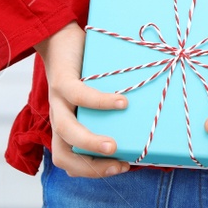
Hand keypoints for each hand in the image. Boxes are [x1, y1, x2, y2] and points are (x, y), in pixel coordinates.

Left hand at [35, 22, 130, 178]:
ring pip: (65, 130)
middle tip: (120, 165)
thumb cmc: (88, 68)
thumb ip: (112, 112)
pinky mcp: (62, 80)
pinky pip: (78, 96)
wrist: (60, 36)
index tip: (123, 167)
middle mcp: (59, 117)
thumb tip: (149, 124)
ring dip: (90, 142)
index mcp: (67, 126)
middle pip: (63, 155)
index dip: (92, 171)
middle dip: (90, 167)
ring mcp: (58, 100)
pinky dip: (100, 102)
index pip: (70, 161)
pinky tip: (121, 102)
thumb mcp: (99, 94)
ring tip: (114, 147)